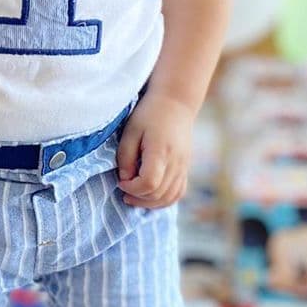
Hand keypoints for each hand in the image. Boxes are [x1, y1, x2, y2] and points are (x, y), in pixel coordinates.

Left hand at [116, 91, 192, 208]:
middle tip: (123, 191)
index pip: (149, 183)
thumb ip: (125, 157)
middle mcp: (175, 162)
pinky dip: (164, 200)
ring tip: (134, 197)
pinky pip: (178, 193)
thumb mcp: (131, 131)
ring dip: (150, 203)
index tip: (120, 182)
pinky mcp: (186, 168)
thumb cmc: (149, 114)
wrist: (176, 103)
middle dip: (138, 198)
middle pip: (158, 194)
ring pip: (169, 198)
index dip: (132, 188)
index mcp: (160, 151)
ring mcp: (183, 167)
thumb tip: (125, 179)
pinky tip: (150, 196)